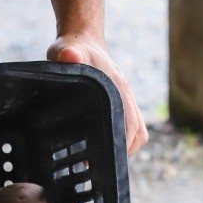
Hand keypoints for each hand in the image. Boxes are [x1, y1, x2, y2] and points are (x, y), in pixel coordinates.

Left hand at [49, 34, 147, 154]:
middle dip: (123, 152)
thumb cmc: (73, 47)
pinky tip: (103, 146)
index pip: (130, 124)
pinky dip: (122, 140)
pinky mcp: (121, 104)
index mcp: (118, 87)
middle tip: (99, 164)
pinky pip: (131, 128)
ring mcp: (126, 101)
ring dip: (125, 149)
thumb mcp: (65, 50)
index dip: (122, 145)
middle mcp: (127, 96)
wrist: (83, 39)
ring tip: (103, 159)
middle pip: (138, 134)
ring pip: (137, 133)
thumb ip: (67, 54)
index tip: (105, 157)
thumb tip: (68, 56)